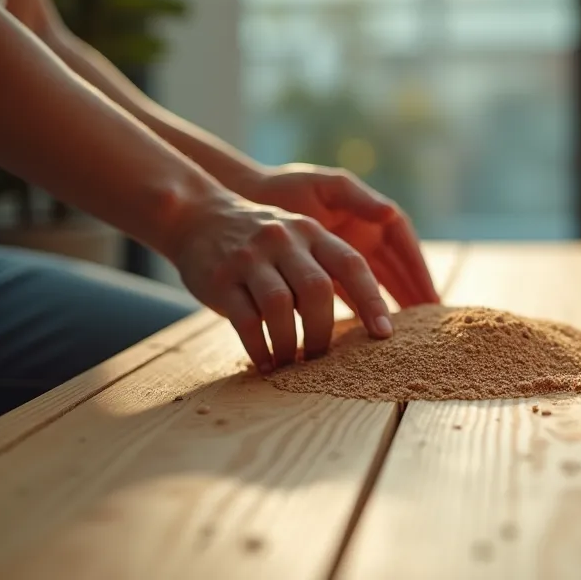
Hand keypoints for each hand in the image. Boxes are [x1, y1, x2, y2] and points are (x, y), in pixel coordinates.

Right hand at [166, 194, 393, 373]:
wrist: (198, 217)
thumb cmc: (263, 243)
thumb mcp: (299, 238)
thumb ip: (327, 267)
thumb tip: (366, 318)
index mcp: (311, 232)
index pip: (351, 265)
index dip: (371, 300)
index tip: (383, 333)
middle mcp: (283, 240)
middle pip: (317, 289)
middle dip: (324, 330)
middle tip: (323, 357)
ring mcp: (250, 258)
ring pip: (280, 305)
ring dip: (291, 343)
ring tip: (292, 363)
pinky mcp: (220, 278)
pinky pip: (245, 319)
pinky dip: (260, 347)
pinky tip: (266, 362)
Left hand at [246, 164, 439, 310]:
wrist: (247, 199)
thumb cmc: (287, 186)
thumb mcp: (327, 186)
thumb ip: (358, 198)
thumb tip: (390, 212)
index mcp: (370, 215)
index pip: (404, 247)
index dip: (418, 270)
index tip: (430, 294)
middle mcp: (363, 237)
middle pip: (396, 269)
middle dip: (411, 293)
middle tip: (427, 321)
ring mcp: (343, 256)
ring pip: (375, 284)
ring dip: (390, 304)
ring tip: (405, 329)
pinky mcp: (323, 272)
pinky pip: (348, 294)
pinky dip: (360, 310)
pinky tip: (368, 329)